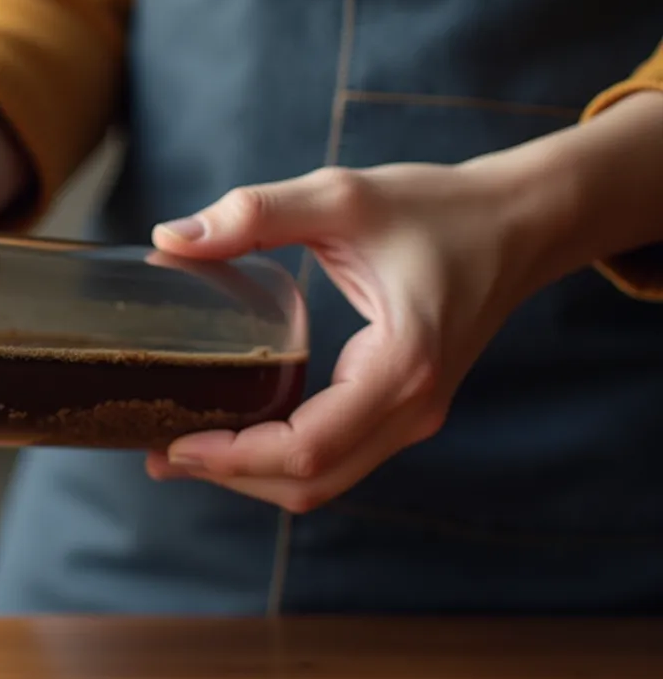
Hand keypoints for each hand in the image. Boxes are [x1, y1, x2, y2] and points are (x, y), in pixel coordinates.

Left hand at [144, 90, 662, 510]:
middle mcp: (412, 408)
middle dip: (230, 477)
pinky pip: (336, 456)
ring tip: (181, 450)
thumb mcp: (343, 197)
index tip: (173, 445)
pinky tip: (233, 431)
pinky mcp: (403, 410)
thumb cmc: (438, 207)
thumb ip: (257, 214)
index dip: (233, 459)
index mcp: (401, 366)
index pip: (307, 447)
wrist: (520, 221)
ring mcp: (412, 416)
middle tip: (157, 453)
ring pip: (324, 480)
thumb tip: (171, 238)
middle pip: (310, 481)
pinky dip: (280, 457)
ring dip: (252, 475)